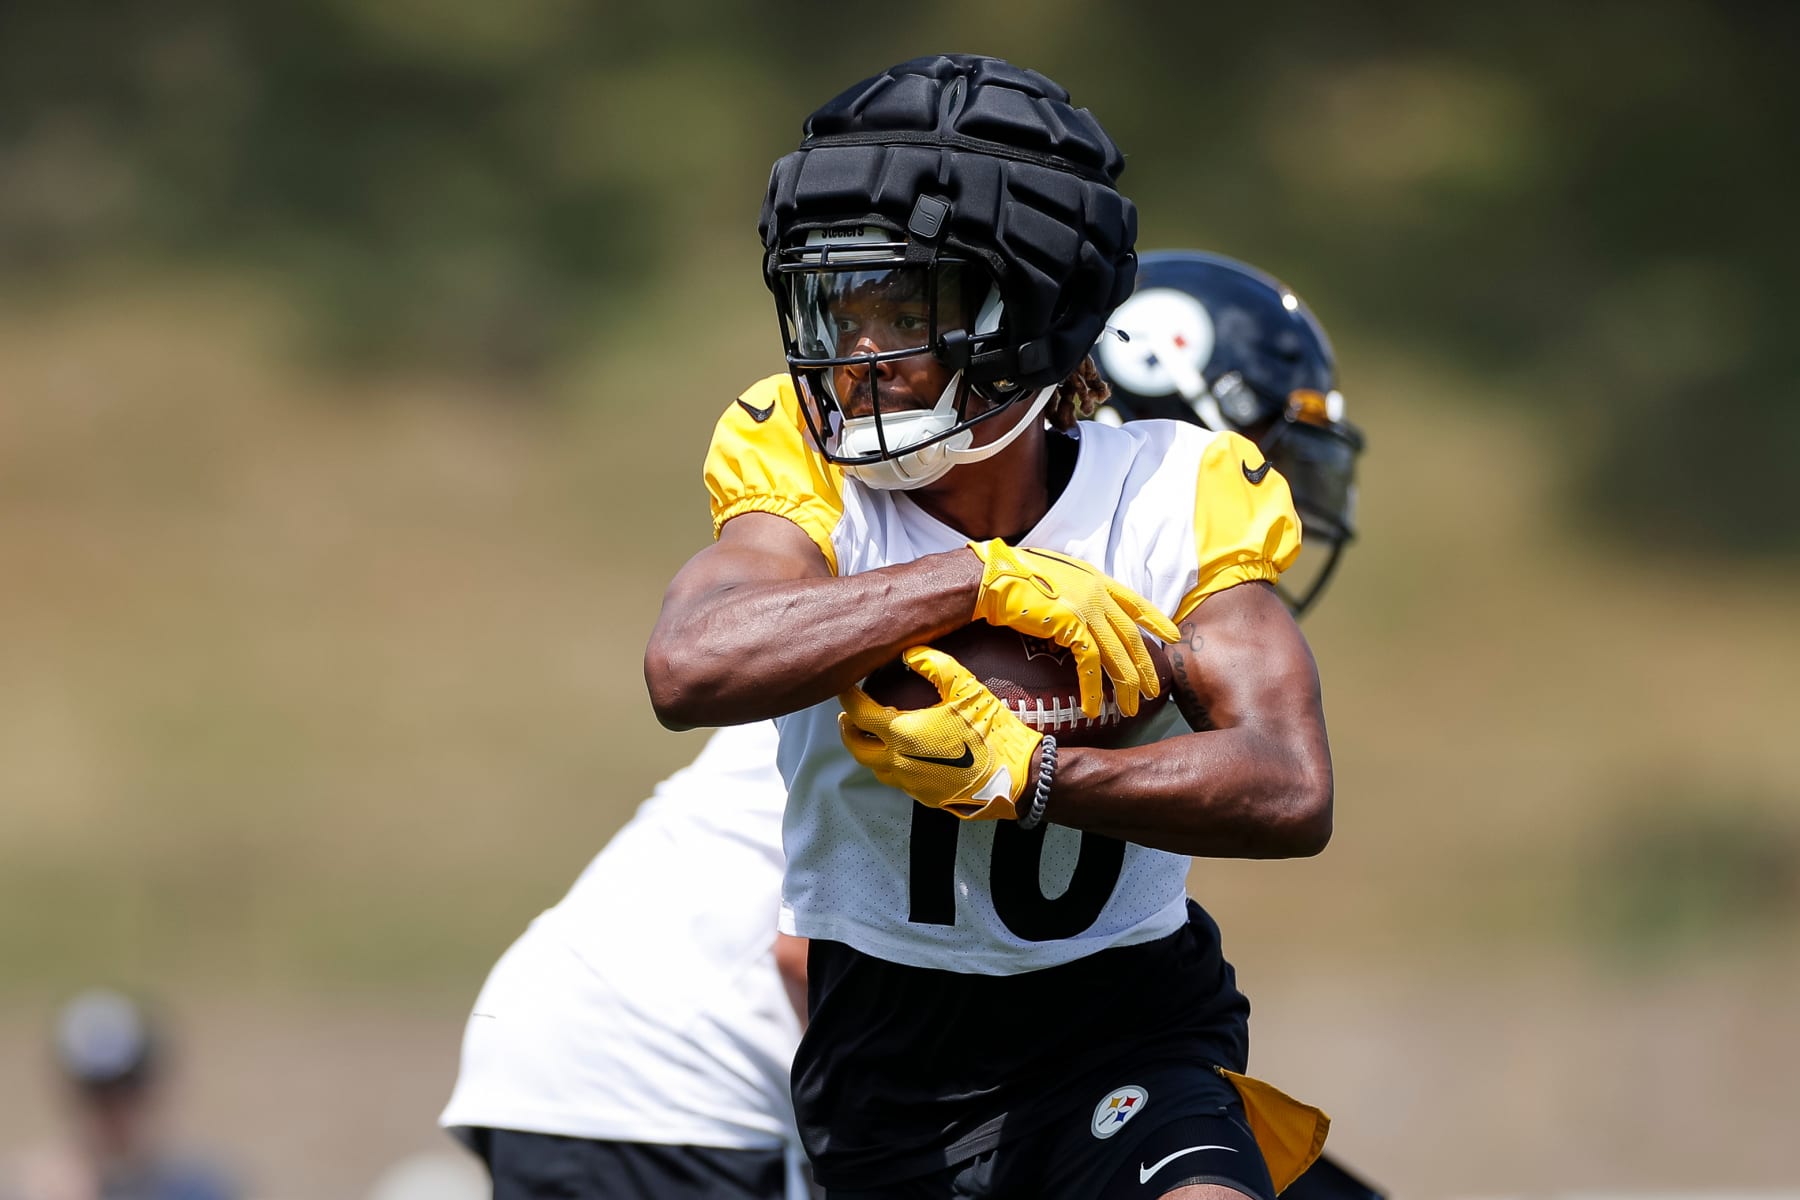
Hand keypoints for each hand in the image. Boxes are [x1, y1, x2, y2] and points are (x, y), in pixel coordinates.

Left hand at [839, 646, 1042, 819]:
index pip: (860, 714)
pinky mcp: (924, 796)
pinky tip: (903, 753)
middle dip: (847, 729)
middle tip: (847, 716)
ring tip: (871, 734)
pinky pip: (897, 780)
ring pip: (875, 767)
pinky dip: (890, 764)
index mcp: (903, 733)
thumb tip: (912, 653)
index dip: (848, 698)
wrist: (1015, 777)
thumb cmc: (992, 732)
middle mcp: (899, 762)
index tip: (846, 688)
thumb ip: (936, 666)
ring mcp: (910, 783)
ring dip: (867, 749)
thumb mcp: (967, 689)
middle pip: (856, 747)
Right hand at [967, 540, 1179, 718]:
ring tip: (1131, 707)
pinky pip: (1090, 664)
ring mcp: (1086, 608)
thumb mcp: (1055, 577)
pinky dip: (1093, 689)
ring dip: (1126, 684)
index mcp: (1096, 579)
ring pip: (1117, 653)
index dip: (1156, 620)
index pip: (1135, 602)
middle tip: (1156, 690)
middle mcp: (1097, 592)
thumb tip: (1077, 610)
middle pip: (1130, 635)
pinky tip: (1094, 708)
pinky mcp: (1071, 626)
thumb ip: (1074, 592)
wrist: (993, 577)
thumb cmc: (1013, 577)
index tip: (1173, 636)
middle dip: (1145, 666)